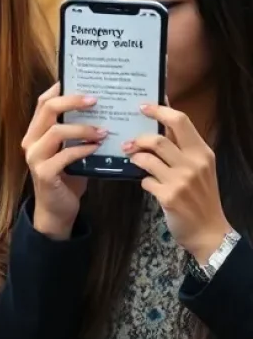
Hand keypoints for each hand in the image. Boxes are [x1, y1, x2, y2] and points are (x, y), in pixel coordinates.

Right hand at [22, 83, 106, 239]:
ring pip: (56, 131)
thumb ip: (77, 135)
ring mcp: (35, 157)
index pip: (43, 101)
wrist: (56, 212)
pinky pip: (65, 155)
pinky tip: (97, 148)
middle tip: (95, 99)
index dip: (59, 89)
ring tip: (103, 129)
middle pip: (48, 109)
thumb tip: (103, 113)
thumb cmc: (67, 179)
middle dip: (72, 101)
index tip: (80, 81)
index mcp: (35, 131)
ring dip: (82, 128)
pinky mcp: (44, 173)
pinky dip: (83, 149)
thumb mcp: (70, 152)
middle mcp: (31, 140)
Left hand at [124, 104, 231, 264]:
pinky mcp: (169, 197)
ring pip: (147, 157)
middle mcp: (193, 164)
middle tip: (129, 141)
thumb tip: (161, 115)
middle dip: (139, 138)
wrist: (209, 232)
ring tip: (133, 159)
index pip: (180, 120)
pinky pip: (145, 180)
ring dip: (136, 157)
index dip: (158, 110)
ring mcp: (181, 181)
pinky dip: (143, 180)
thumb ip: (182, 145)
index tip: (142, 107)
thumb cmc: (201, 195)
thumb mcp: (199, 167)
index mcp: (202, 152)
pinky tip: (148, 183)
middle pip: (158, 138)